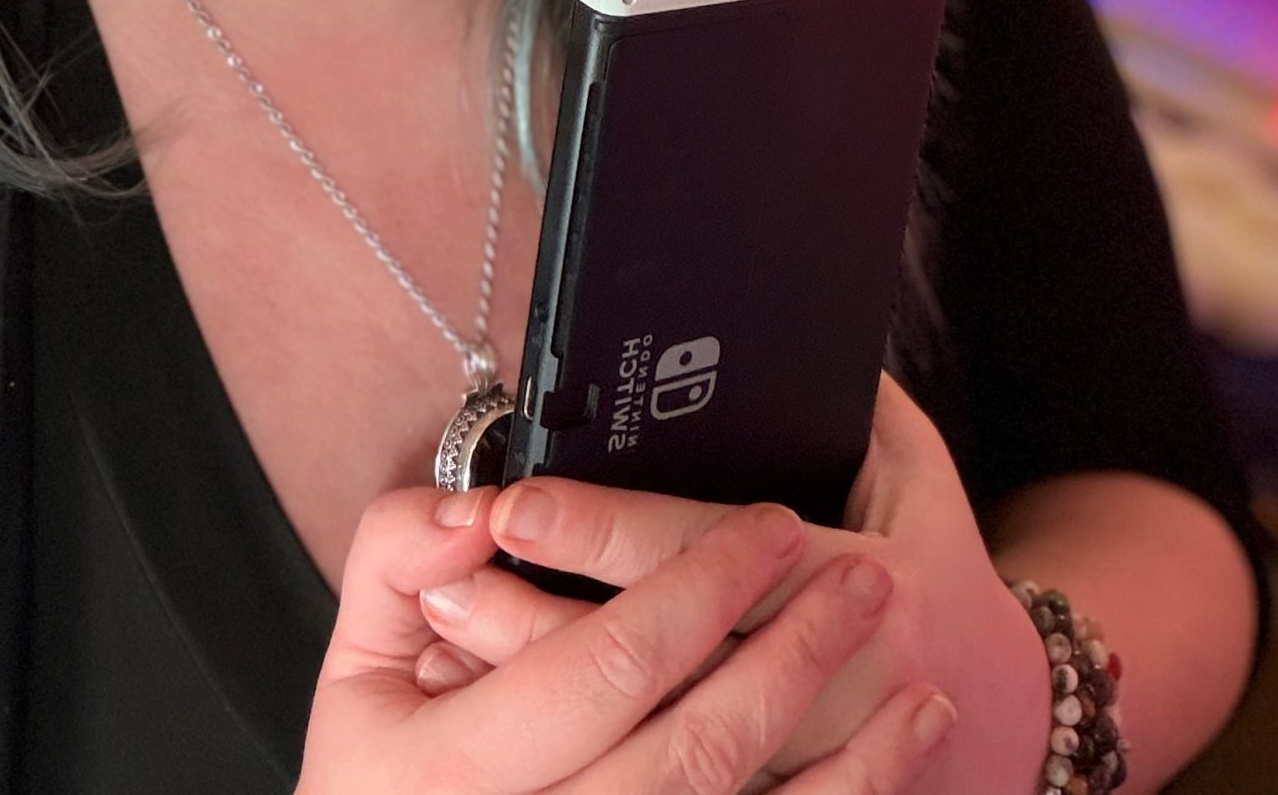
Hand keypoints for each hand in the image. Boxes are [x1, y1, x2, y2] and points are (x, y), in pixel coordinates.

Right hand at [296, 477, 958, 792]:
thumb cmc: (383, 782)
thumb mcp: (357, 670)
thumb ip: (397, 559)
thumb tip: (473, 509)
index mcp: (462, 772)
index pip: (601, 666)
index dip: (693, 588)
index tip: (766, 524)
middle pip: (698, 749)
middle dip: (795, 656)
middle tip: (870, 574)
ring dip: (854, 759)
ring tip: (920, 676)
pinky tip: (908, 754)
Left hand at [414, 378, 1049, 792]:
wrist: (1007, 723)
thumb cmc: (945, 576)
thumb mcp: (919, 477)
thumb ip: (860, 409)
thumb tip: (787, 334)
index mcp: (877, 578)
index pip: (707, 549)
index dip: (603, 528)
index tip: (515, 505)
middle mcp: (840, 677)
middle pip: (660, 658)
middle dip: (540, 621)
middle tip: (448, 582)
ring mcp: (804, 754)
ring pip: (650, 739)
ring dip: (541, 688)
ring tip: (455, 638)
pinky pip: (676, 791)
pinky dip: (590, 752)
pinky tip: (517, 717)